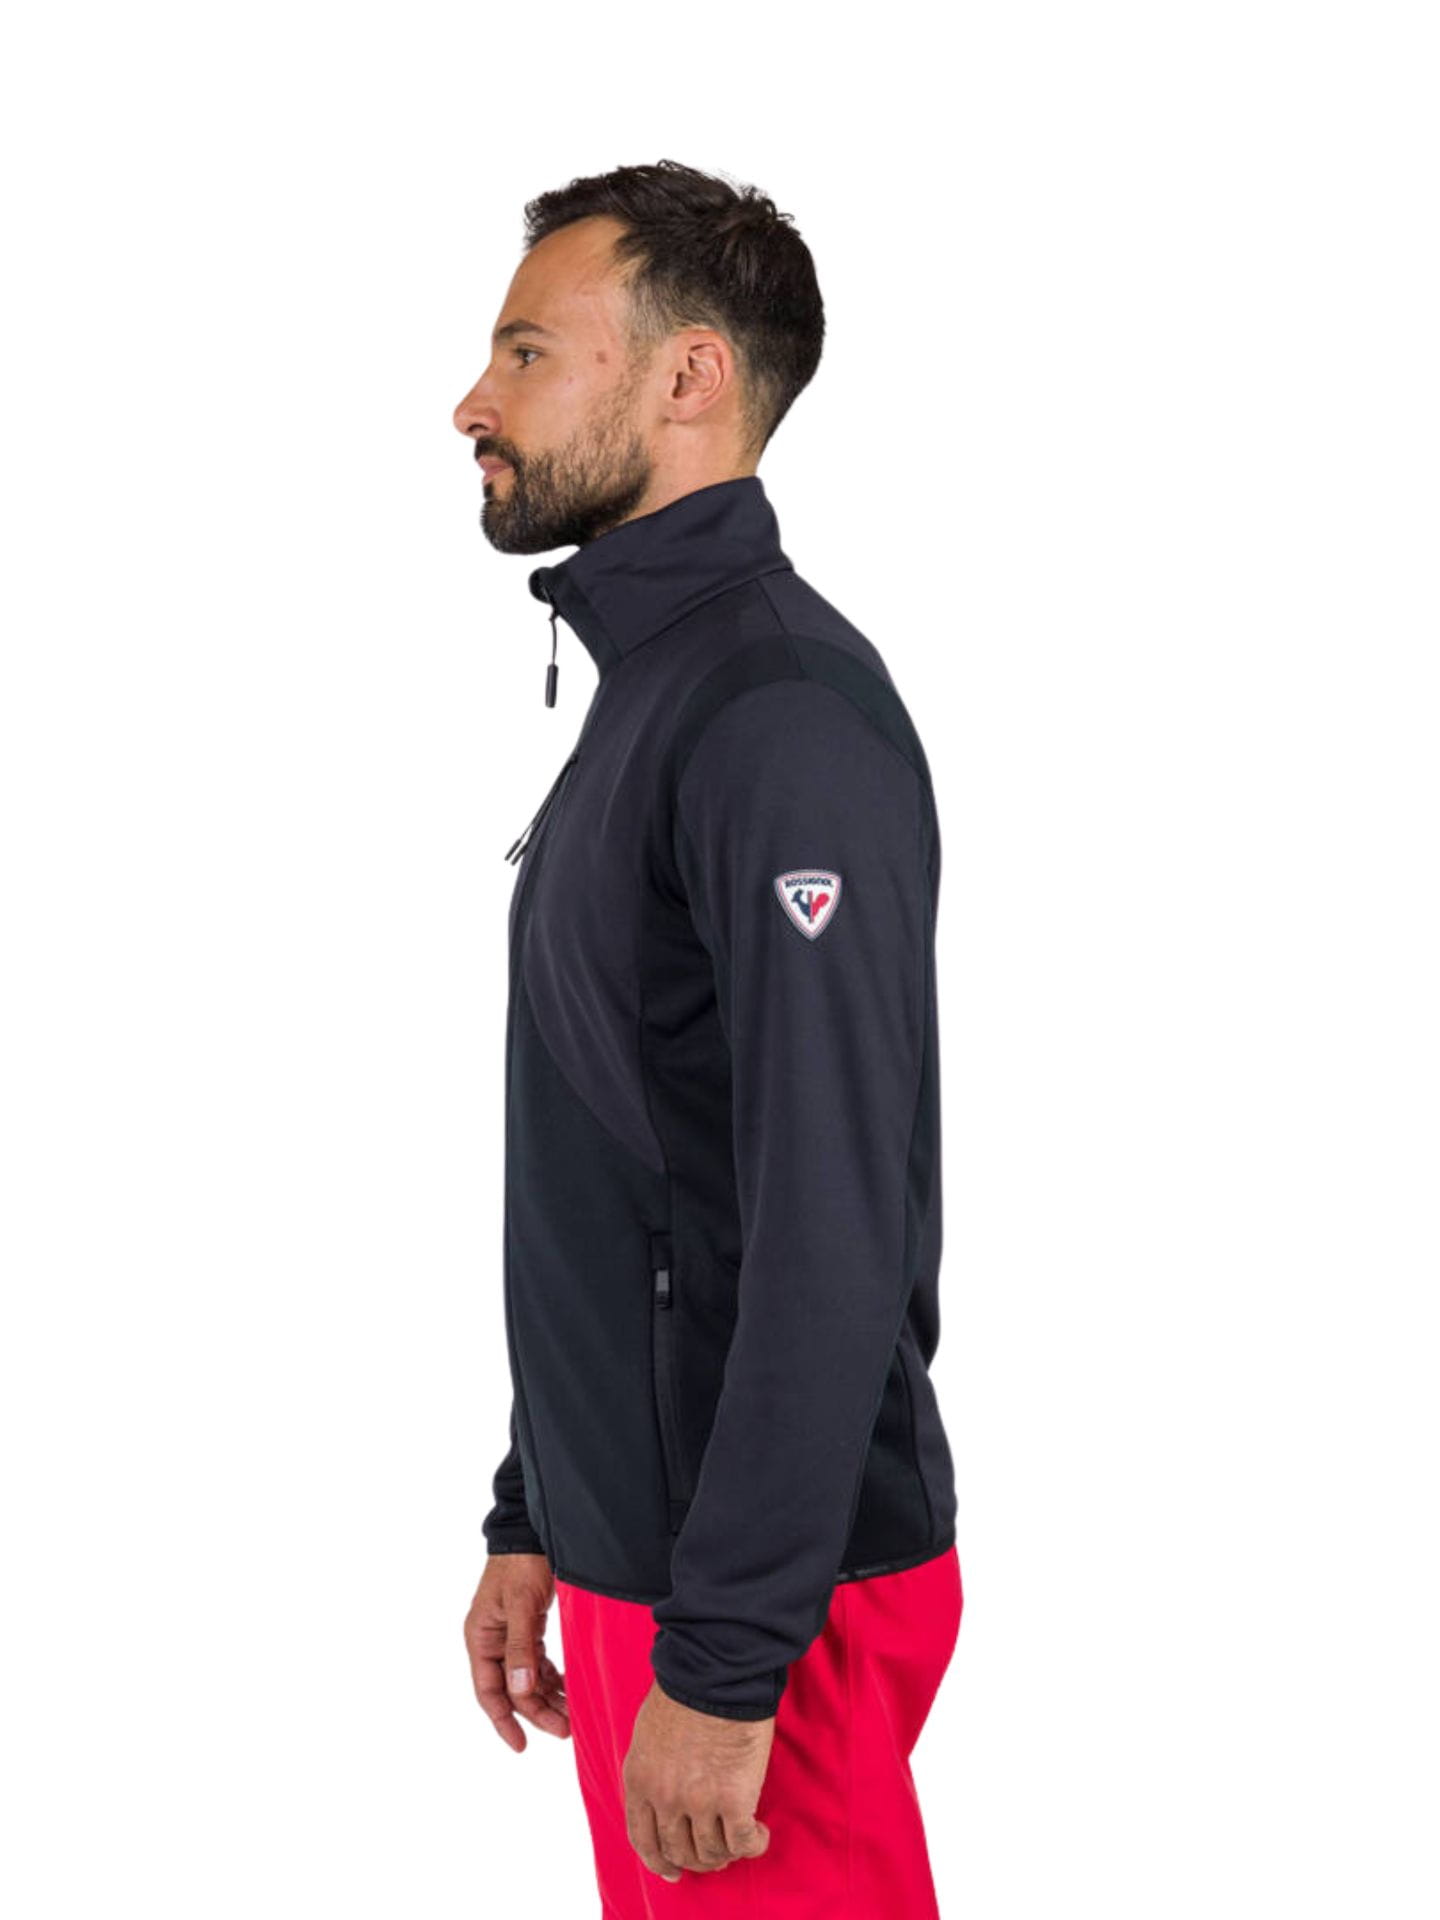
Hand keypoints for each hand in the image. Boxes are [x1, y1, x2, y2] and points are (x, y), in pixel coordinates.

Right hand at [463, 1553, 569, 1751]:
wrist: (531, 1533)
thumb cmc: (521, 1565)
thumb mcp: (519, 1604)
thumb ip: (520, 1648)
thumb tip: (519, 1690)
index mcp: (480, 1638)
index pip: (488, 1691)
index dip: (503, 1721)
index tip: (521, 1745)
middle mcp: (491, 1641)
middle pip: (512, 1690)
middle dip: (536, 1712)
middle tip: (565, 1730)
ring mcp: (509, 1636)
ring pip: (526, 1680)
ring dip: (547, 1698)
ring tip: (571, 1716)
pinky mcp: (526, 1629)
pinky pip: (537, 1664)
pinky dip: (551, 1678)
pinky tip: (568, 1689)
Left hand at [621, 1680, 773, 1881]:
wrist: (714, 1670)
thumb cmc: (684, 1688)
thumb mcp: (648, 1732)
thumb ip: (652, 1767)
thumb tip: (664, 1790)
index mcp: (639, 1779)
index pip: (643, 1838)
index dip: (658, 1861)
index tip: (671, 1871)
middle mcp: (665, 1798)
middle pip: (678, 1851)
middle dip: (696, 1859)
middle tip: (713, 1857)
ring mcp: (698, 1801)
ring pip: (711, 1852)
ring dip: (726, 1854)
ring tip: (739, 1840)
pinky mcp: (734, 1799)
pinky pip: (742, 1842)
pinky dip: (753, 1845)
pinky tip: (759, 1835)